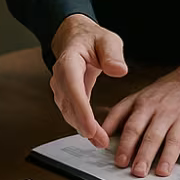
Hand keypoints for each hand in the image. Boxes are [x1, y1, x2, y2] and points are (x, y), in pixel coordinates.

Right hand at [49, 14, 127, 146]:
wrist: (76, 38)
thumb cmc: (92, 39)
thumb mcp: (108, 40)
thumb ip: (113, 54)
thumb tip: (119, 70)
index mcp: (69, 61)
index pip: (72, 87)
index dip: (80, 109)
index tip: (90, 127)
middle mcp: (60, 76)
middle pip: (68, 105)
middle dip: (83, 125)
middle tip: (100, 141)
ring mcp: (61, 87)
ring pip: (68, 112)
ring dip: (82, 128)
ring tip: (100, 141)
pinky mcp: (66, 96)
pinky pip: (71, 112)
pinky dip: (81, 124)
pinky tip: (94, 135)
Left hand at [101, 60, 179, 177]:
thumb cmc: (164, 92)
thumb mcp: (137, 97)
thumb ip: (118, 115)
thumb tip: (101, 134)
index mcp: (145, 105)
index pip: (133, 127)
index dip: (126, 145)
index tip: (120, 161)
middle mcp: (163, 112)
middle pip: (152, 135)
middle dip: (144, 155)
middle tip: (138, 172)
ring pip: (174, 139)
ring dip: (167, 156)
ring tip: (161, 171)